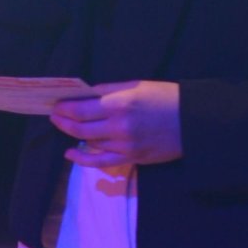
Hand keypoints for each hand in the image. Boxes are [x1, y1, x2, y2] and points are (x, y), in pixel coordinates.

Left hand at [51, 81, 181, 170]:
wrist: (193, 121)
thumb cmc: (166, 97)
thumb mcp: (137, 85)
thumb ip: (109, 90)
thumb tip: (86, 95)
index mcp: (118, 104)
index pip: (80, 109)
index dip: (64, 108)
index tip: (55, 105)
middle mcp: (117, 127)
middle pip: (80, 128)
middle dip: (63, 121)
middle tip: (54, 116)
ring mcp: (124, 146)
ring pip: (89, 143)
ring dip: (73, 135)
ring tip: (65, 127)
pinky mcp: (131, 158)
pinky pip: (101, 162)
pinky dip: (83, 159)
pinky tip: (70, 155)